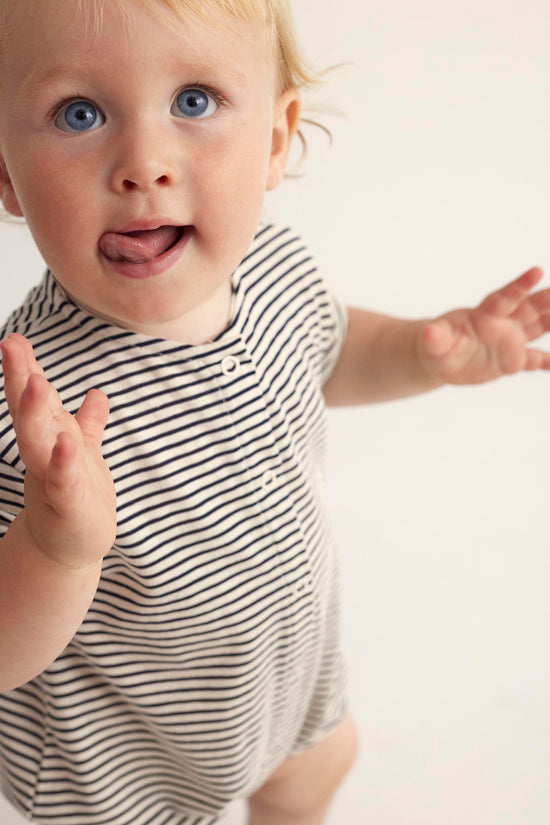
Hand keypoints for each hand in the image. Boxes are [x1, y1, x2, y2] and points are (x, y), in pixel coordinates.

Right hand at [1, 333, 115, 567]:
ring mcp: (53, 478)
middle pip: (28, 412)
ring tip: (37, 383)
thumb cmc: (77, 496)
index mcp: (48, 437)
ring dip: (35, 413)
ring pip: (38, 442)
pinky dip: (63, 461)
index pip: (33, 399)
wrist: (73, 546)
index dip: (25, 369)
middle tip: (10, 343)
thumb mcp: (84, 452)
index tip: (14, 337)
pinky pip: (64, 480)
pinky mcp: (68, 503)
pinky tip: (66, 442)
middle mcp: (44, 454)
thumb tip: (97, 394)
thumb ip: (88, 423)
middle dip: (20, 378)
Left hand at [418, 267, 549, 384]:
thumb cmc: (437, 344)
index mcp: (485, 314)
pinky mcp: (512, 359)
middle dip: (547, 299)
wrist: (442, 357)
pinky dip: (545, 361)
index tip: (537, 271)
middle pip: (530, 307)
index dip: (520, 285)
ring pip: (538, 327)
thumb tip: (429, 333)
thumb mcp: (434, 342)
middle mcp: (503, 323)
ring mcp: (510, 340)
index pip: (505, 297)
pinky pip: (534, 359)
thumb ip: (436, 337)